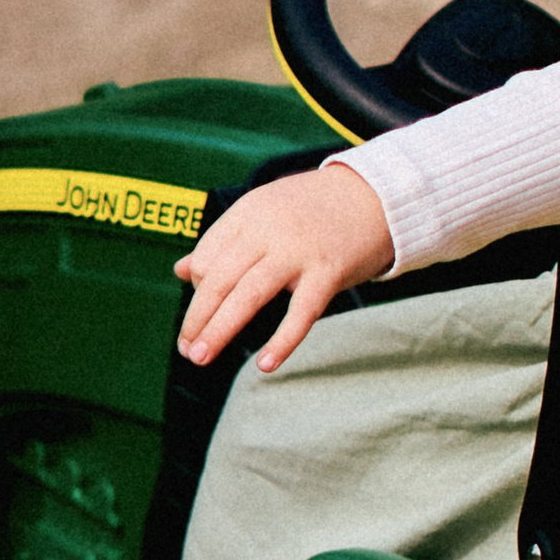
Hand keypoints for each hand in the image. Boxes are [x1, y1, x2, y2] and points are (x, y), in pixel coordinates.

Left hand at [174, 167, 392, 374]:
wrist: (378, 194)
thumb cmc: (316, 208)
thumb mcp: (264, 212)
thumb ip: (224, 240)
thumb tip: (180, 270)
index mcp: (248, 212)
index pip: (205, 258)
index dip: (197, 290)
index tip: (203, 312)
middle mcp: (268, 230)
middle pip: (218, 280)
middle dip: (197, 319)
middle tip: (186, 350)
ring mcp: (298, 251)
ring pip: (247, 296)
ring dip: (219, 330)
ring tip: (201, 357)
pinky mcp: (328, 271)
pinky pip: (300, 313)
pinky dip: (281, 342)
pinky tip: (264, 365)